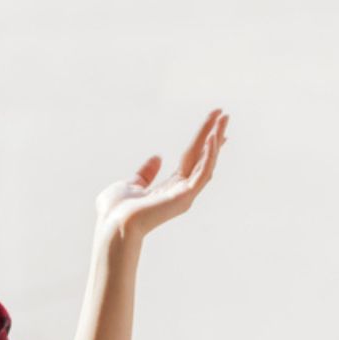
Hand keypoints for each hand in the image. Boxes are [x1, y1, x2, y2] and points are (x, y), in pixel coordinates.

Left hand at [96, 109, 227, 243]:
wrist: (113, 224)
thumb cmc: (116, 210)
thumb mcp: (130, 184)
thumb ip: (145, 173)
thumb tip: (157, 157)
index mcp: (170, 188)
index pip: (192, 161)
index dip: (204, 145)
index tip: (215, 131)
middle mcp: (182, 191)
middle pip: (202, 157)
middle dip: (214, 135)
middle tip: (225, 115)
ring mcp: (185, 194)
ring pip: (207, 162)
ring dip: (216, 139)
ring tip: (223, 119)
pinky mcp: (185, 196)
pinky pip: (202, 173)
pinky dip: (209, 156)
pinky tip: (212, 138)